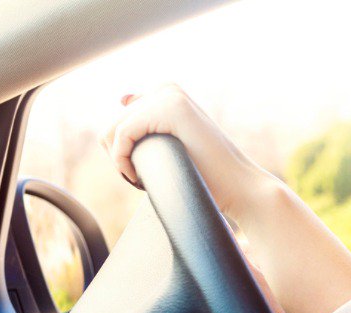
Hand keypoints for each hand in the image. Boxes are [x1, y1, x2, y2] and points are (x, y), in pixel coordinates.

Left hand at [101, 84, 276, 216]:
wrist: (237, 186)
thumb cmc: (206, 173)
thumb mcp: (172, 140)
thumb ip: (150, 117)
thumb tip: (123, 97)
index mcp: (167, 93)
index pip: (119, 120)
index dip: (121, 151)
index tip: (140, 172)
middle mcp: (167, 89)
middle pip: (113, 125)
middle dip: (119, 157)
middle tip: (142, 179)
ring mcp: (170, 95)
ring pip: (114, 130)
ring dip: (120, 161)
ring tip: (142, 179)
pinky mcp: (171, 108)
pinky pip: (123, 134)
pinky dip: (122, 159)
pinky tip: (138, 177)